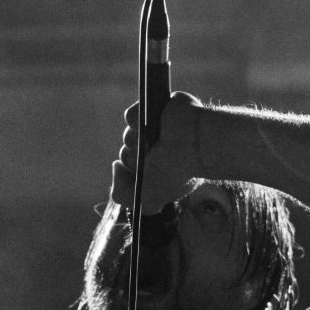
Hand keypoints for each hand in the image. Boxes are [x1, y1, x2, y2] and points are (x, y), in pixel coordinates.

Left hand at [110, 91, 203, 214]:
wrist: (194, 144)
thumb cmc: (176, 173)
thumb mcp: (147, 200)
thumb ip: (122, 194)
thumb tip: (115, 166)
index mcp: (159, 171)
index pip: (133, 174)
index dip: (134, 175)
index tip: (145, 175)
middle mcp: (156, 151)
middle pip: (127, 154)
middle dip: (135, 158)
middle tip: (154, 157)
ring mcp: (155, 129)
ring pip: (128, 136)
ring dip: (138, 141)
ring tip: (158, 141)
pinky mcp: (153, 109)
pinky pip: (130, 117)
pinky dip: (137, 121)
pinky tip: (154, 126)